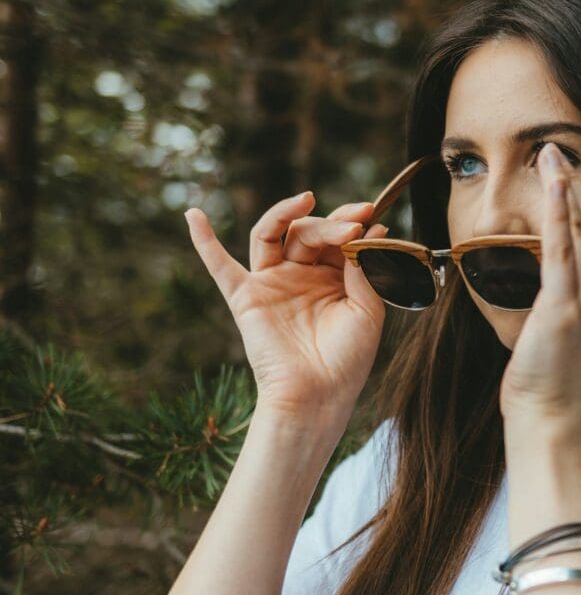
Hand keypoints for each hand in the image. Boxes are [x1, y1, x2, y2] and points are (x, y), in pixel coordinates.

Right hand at [184, 191, 388, 428]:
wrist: (318, 396)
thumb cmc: (347, 358)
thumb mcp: (367, 309)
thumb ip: (365, 270)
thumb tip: (373, 230)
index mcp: (333, 277)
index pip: (337, 236)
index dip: (351, 222)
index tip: (370, 215)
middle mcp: (301, 275)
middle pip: (308, 232)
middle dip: (331, 224)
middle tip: (353, 226)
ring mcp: (272, 283)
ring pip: (273, 234)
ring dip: (286, 212)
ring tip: (307, 198)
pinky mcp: (246, 298)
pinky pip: (220, 266)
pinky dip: (204, 241)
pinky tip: (193, 215)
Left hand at [499, 144, 580, 428]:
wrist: (554, 418)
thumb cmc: (569, 374)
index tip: (568, 174)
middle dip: (573, 185)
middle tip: (551, 151)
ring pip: (579, 229)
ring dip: (561, 187)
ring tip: (545, 155)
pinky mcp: (567, 304)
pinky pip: (561, 246)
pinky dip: (555, 209)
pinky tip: (550, 180)